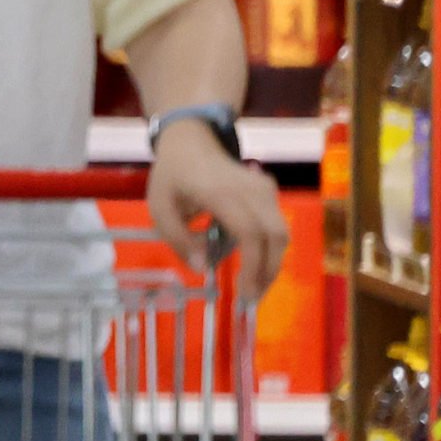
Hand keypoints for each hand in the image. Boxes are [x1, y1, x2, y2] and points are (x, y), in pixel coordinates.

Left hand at [148, 121, 287, 296]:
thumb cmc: (172, 176)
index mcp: (220, 192)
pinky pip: (276, 225)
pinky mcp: (269, 191)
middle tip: (251, 298)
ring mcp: (264, 188)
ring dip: (271, 264)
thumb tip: (203, 268)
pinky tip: (253, 266)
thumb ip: (178, 238)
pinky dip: (270, 249)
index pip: (250, 233)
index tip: (244, 292)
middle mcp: (251, 190)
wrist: (190, 142)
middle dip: (268, 272)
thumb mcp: (159, 207)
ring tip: (253, 287)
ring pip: (281, 233)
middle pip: (275, 236)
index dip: (252, 265)